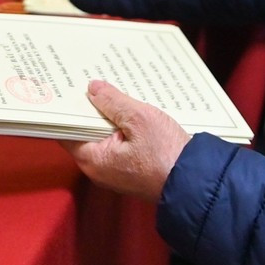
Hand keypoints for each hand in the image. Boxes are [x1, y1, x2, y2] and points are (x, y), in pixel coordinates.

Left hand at [61, 81, 192, 203]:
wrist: (197, 183)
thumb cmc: (167, 156)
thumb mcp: (140, 119)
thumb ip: (114, 102)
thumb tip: (93, 89)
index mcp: (92, 159)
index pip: (66, 130)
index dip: (67, 108)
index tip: (67, 88)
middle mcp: (99, 168)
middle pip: (86, 131)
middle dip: (91, 108)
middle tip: (91, 81)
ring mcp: (115, 170)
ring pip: (104, 136)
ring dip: (110, 116)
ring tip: (113, 90)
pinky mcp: (131, 169)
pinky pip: (120, 143)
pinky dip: (123, 127)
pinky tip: (131, 110)